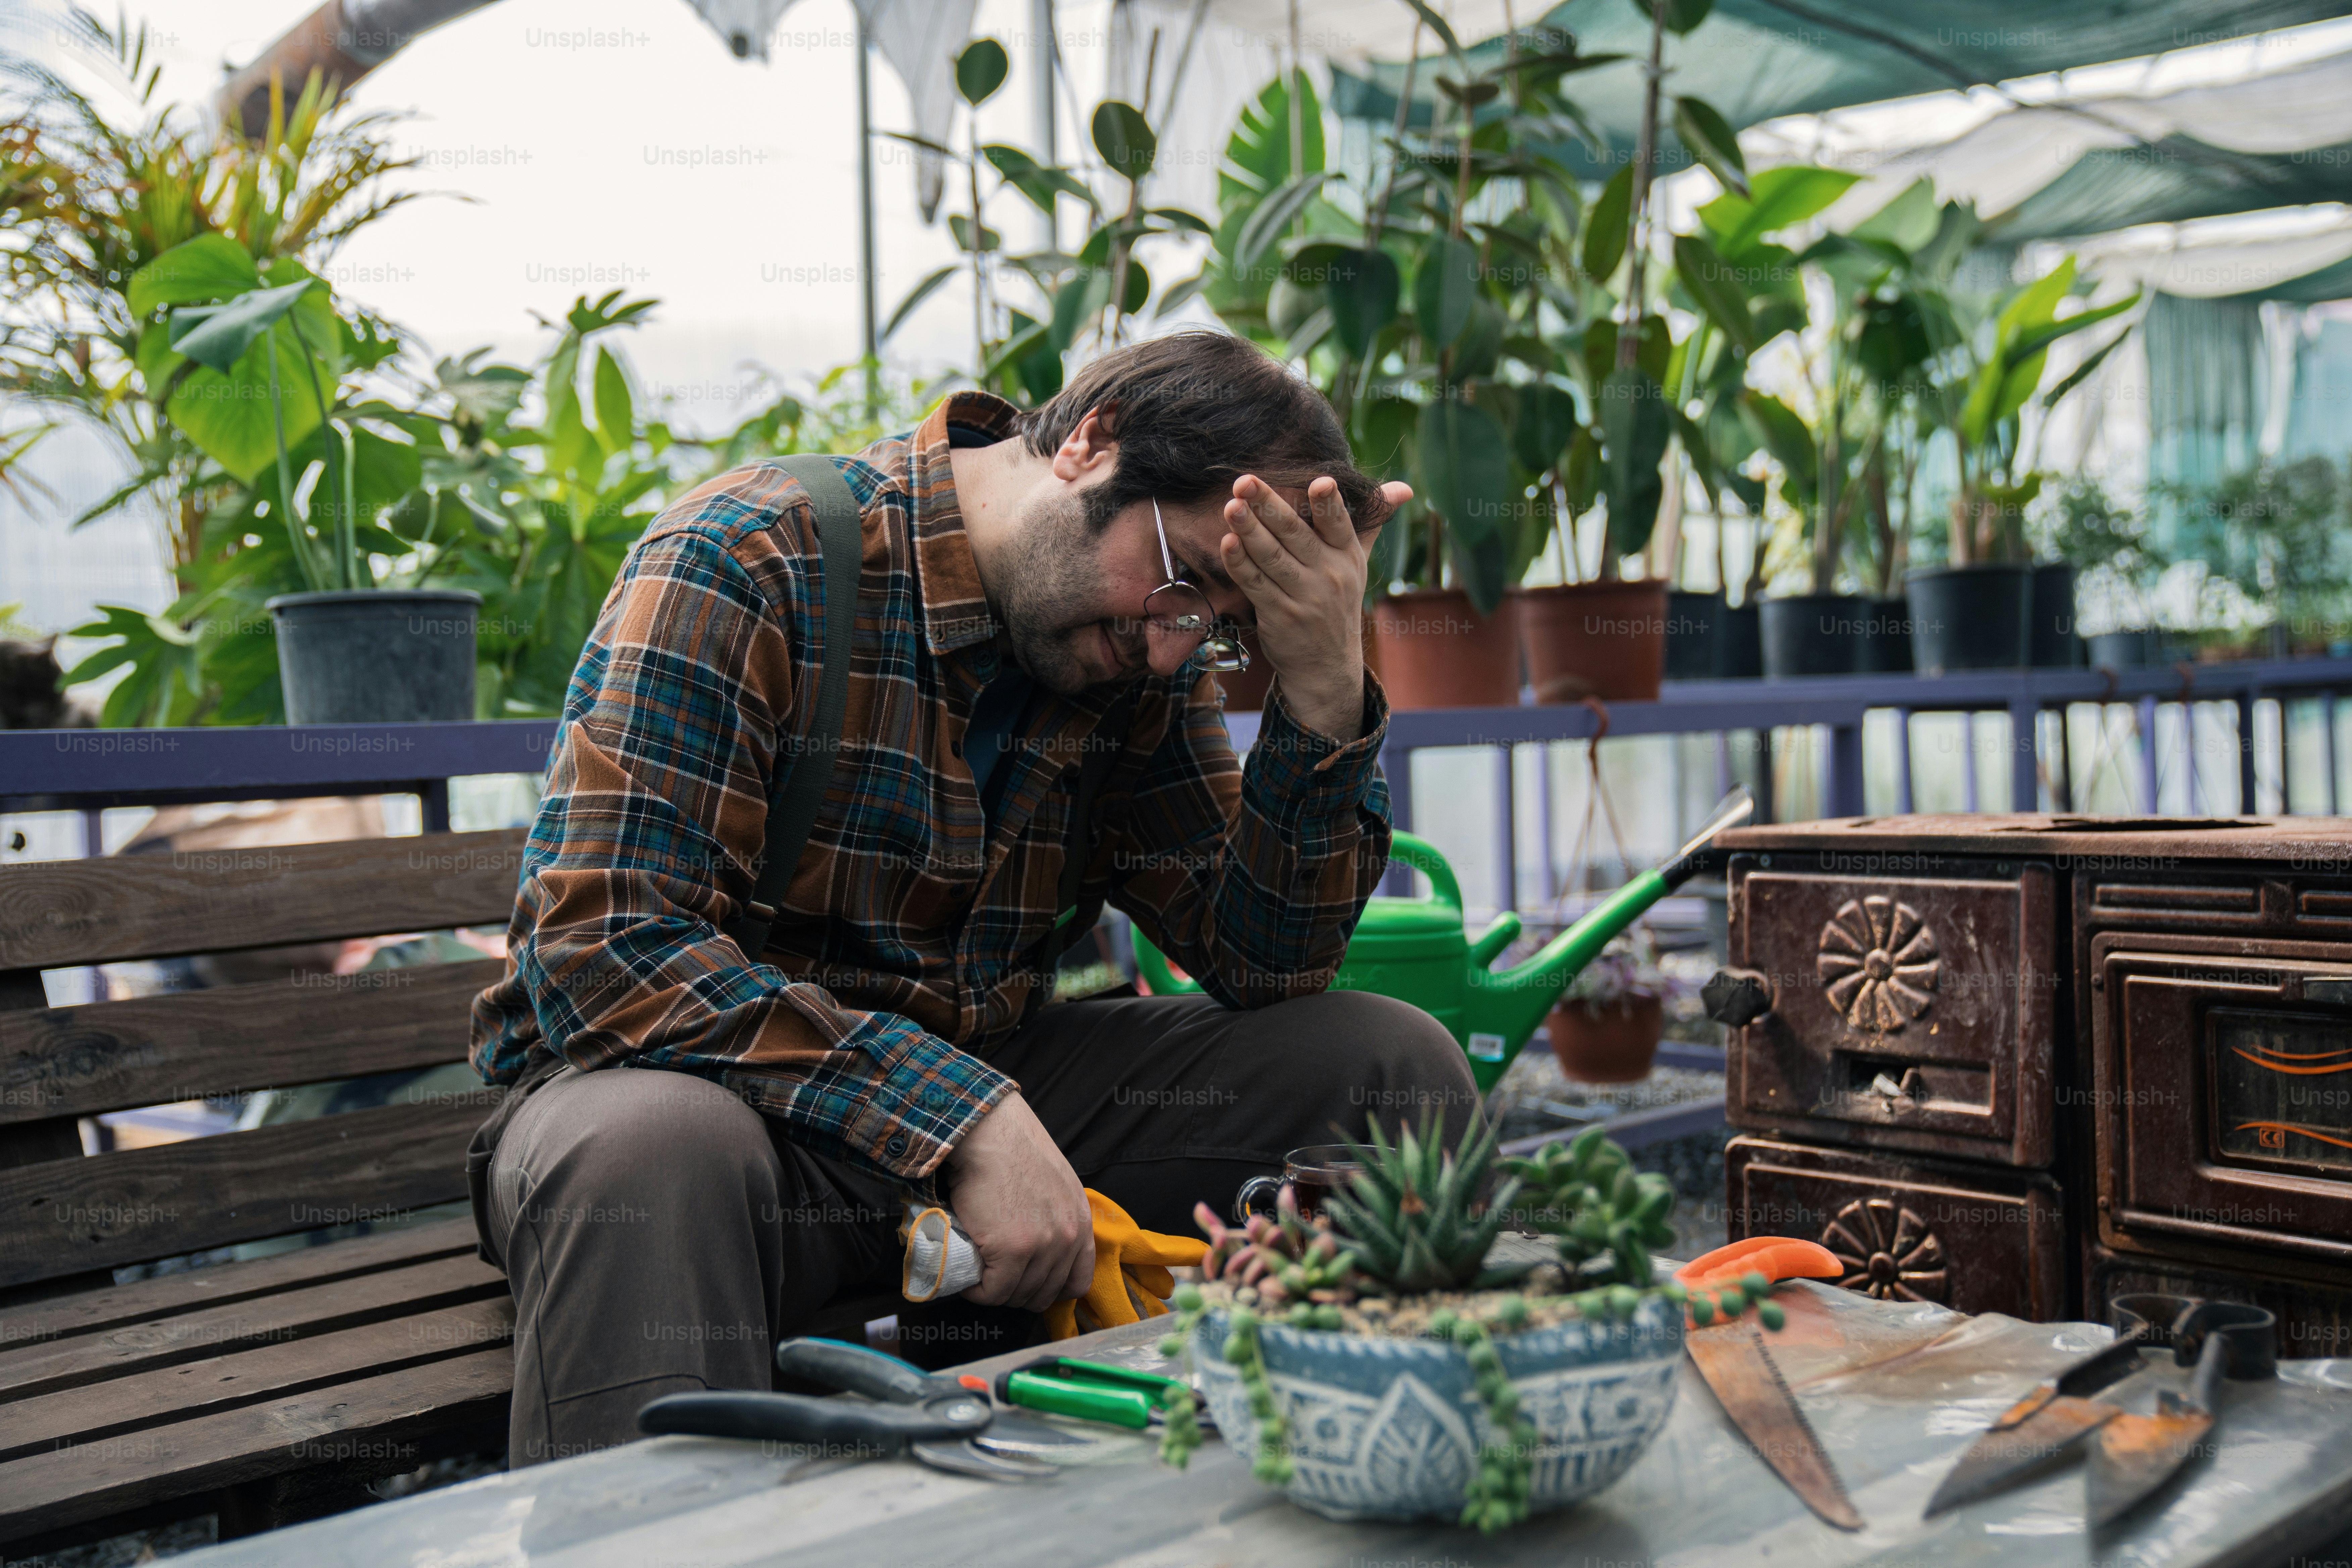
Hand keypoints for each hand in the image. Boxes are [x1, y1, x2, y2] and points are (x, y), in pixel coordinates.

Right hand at [942, 1092, 1093, 1310]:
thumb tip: (1038, 1246)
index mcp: (1080, 1221)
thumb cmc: (1011, 1149)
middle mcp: (1068, 1237)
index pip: (1079, 1281)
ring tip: (978, 1275)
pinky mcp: (1012, 1250)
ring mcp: (1042, 1245)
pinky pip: (994, 1291)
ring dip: (995, 1291)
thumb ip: (1056, 1217)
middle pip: (1045, 1292)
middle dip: (1017, 1292)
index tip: (1027, 1283)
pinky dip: (977, 1292)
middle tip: (993, 1278)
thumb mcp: (1054, 1183)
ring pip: (1018, 1295)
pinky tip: (967, 1280)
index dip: (1050, 1289)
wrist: (986, 1131)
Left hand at [1218, 474, 1410, 742]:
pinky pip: (1256, 585)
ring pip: (1272, 557)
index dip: (1329, 504)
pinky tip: (1227, 543)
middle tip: (1245, 481)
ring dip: (1249, 530)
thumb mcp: (1357, 561)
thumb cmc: (1337, 602)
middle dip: (1269, 505)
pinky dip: (1240, 564)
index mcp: (1348, 555)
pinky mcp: (1279, 615)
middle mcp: (1329, 574)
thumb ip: (1371, 522)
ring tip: (1231, 506)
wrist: (1327, 666)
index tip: (1319, 481)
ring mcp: (1304, 597)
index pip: (1339, 524)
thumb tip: (1404, 489)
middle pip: (1295, 534)